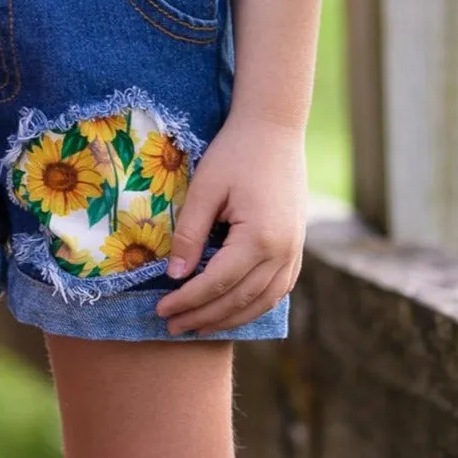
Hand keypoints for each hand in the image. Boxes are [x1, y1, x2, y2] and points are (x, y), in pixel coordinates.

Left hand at [154, 113, 305, 335]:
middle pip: (239, 299)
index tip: (161, 310)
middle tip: (173, 327)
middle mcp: (283, 251)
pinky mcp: (297, 246)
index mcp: (259, 238)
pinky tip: (234, 310)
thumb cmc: (235, 153)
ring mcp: (295, 251)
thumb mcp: (204, 190)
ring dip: (230, 319)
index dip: (187, 301)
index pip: (216, 283)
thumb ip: (189, 235)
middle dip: (204, 317)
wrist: (275, 129)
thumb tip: (174, 276)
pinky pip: (278, 289)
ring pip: (263, 301)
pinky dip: (255, 305)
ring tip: (199, 327)